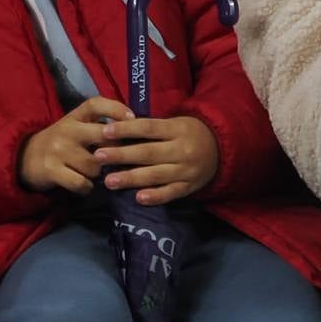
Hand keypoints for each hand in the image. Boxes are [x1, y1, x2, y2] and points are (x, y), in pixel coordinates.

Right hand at [19, 96, 133, 194]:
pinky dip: (87, 187)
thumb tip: (134, 132)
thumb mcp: (76, 127)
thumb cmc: (62, 143)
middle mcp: (67, 130)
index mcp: (75, 116)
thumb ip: (99, 127)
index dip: (115, 108)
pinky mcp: (52, 170)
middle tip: (120, 159)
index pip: (95, 104)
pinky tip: (85, 185)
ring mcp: (59, 150)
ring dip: (100, 173)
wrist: (25, 158)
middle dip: (117, 149)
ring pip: (95, 165)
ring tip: (96, 174)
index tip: (132, 117)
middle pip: (103, 135)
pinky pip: (81, 182)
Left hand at [96, 113, 221, 206]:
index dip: (126, 130)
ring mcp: (186, 170)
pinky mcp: (189, 187)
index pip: (148, 128)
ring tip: (109, 181)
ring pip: (156, 175)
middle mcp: (181, 150)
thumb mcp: (175, 123)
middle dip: (121, 155)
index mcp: (176, 129)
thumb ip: (151, 129)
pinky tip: (138, 198)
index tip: (105, 132)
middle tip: (98, 156)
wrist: (222, 148)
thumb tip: (117, 131)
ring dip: (131, 178)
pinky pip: (171, 193)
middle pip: (148, 153)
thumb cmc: (189, 132)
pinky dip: (155, 196)